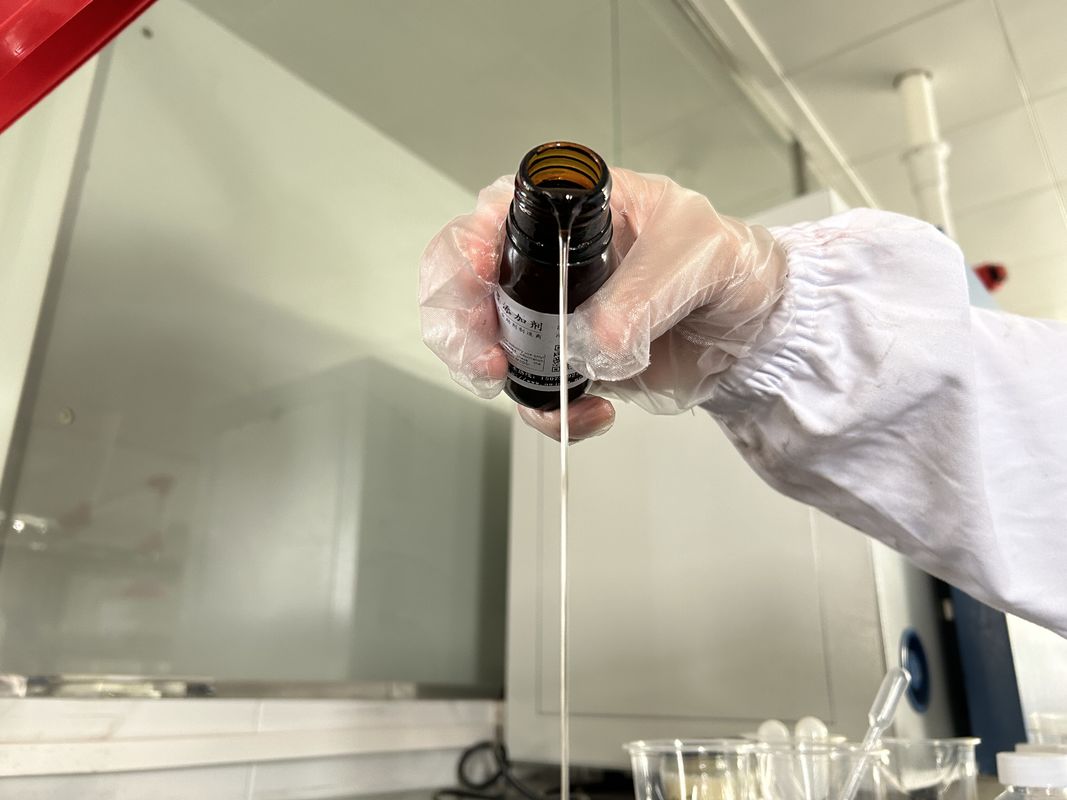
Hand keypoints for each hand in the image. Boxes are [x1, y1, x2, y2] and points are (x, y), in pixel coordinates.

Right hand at [418, 168, 786, 440]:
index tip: (480, 288)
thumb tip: (593, 342)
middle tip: (489, 360)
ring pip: (486, 347)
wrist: (755, 327)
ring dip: (506, 381)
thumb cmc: (728, 263)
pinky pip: (534, 393)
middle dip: (460, 328)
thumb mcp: (695, 254)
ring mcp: (551, 317)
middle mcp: (544, 261)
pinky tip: (596, 410)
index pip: (486, 219)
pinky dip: (553, 413)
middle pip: (460, 287)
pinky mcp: (569, 362)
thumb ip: (644, 292)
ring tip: (557, 399)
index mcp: (566, 212)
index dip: (464, 255)